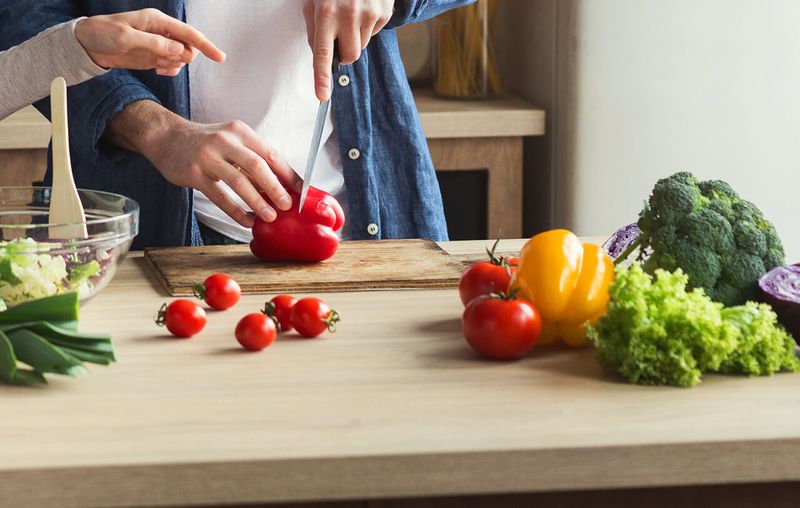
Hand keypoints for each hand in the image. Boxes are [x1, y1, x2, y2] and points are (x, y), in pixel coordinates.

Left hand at [74, 8, 225, 75]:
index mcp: (157, 21)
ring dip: (174, 65)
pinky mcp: (155, 56)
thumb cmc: (103, 35)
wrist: (88, 45)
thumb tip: (179, 50)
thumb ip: (154, 44)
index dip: (206, 45)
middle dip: (182, 58)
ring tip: (156, 66)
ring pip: (182, 58)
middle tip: (163, 63)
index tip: (220, 57)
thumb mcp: (125, 38)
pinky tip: (157, 70)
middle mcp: (162, 31)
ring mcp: (160, 44)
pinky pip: (173, 65)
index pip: (188, 33)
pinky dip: (170, 70)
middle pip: (189, 47)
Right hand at [105, 101, 301, 227]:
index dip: (288, 174)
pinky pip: (219, 196)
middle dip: (276, 188)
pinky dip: (235, 210)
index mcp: (241, 131)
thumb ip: (253, 159)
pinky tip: (246, 221)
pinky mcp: (194, 173)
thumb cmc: (206, 142)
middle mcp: (226, 140)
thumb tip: (282, 185)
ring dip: (257, 202)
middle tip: (287, 206)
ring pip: (239, 182)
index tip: (301, 191)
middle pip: (258, 166)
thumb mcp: (232, 141)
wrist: (166, 137)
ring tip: (270, 217)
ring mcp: (208, 156)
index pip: (271, 154)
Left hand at [303, 0, 392, 99]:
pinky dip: (368, 26)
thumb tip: (320, 56)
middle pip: (349, 56)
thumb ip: (314, 29)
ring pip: (362, 46)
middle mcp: (348, 15)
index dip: (321, 77)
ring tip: (352, 14)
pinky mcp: (383, 12)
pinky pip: (374, 33)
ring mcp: (368, 14)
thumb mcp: (315, 2)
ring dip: (356, 37)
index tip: (322, 96)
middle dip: (345, 53)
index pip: (322, 53)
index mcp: (326, 13)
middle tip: (341, 36)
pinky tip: (364, 9)